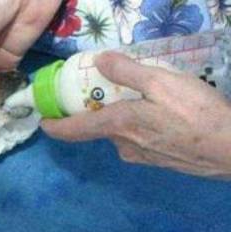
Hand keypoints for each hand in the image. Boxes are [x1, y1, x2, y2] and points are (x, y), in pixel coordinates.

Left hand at [43, 52, 230, 178]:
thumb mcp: (163, 83)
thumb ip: (129, 72)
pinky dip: (137, 125)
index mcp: (117, 125)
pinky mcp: (158, 161)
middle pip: (97, 127)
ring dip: (120, 117)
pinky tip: (158, 115)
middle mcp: (123, 145)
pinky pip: (137, 139)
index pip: (73, 130)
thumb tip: (99, 61)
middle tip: (99, 89)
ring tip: (135, 97)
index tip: (43, 120)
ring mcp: (140, 157)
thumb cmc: (198, 115)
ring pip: (119, 133)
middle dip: (94, 110)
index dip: (54, 126)